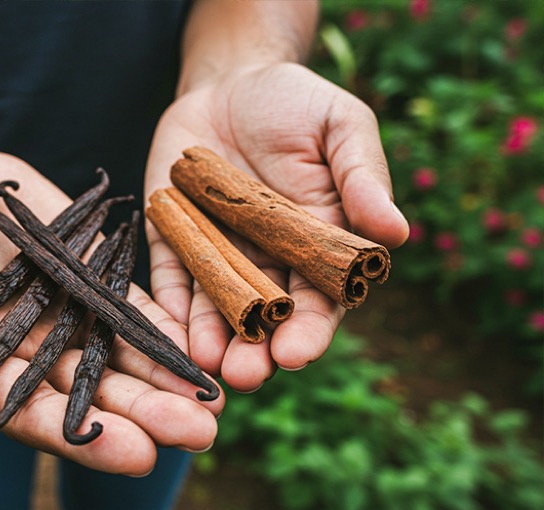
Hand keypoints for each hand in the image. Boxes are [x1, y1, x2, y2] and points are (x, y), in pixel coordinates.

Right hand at [0, 141, 220, 474]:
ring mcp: (63, 311)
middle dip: (146, 415)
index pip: (29, 410)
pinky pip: (130, 306)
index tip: (135, 455)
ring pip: (119, 355)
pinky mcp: (88, 276)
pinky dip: (164, 327)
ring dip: (167, 380)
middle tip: (200, 434)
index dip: (79, 436)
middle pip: (90, 391)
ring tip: (216, 400)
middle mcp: (28, 344)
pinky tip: (203, 343)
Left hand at [145, 62, 408, 391]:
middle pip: (265, 315)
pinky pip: (172, 276)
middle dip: (255, 349)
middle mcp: (269, 259)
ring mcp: (220, 252)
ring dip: (211, 338)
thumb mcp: (339, 126)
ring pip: (217, 306)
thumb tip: (395, 233)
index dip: (310, 329)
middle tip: (244, 376)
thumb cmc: (296, 102)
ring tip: (204, 365)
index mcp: (318, 243)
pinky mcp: (176, 238)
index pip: (319, 299)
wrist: (230, 82)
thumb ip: (362, 178)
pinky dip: (169, 303)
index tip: (297, 354)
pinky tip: (166, 330)